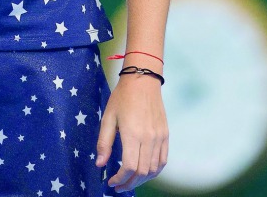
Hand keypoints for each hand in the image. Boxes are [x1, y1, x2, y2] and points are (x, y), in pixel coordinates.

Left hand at [96, 72, 168, 191]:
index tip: (111, 182)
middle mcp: (149, 138)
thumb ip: (103, 143)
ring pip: (154, 169)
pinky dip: (154, 171)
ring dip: (141, 179)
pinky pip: (163, 160)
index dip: (119, 179)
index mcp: (132, 134)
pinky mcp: (165, 135)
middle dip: (129, 183)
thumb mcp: (108, 118)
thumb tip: (100, 165)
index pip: (129, 167)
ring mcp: (159, 137)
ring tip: (130, 181)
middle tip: (118, 186)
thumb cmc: (122, 98)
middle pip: (142, 172)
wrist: (143, 80)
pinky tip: (144, 172)